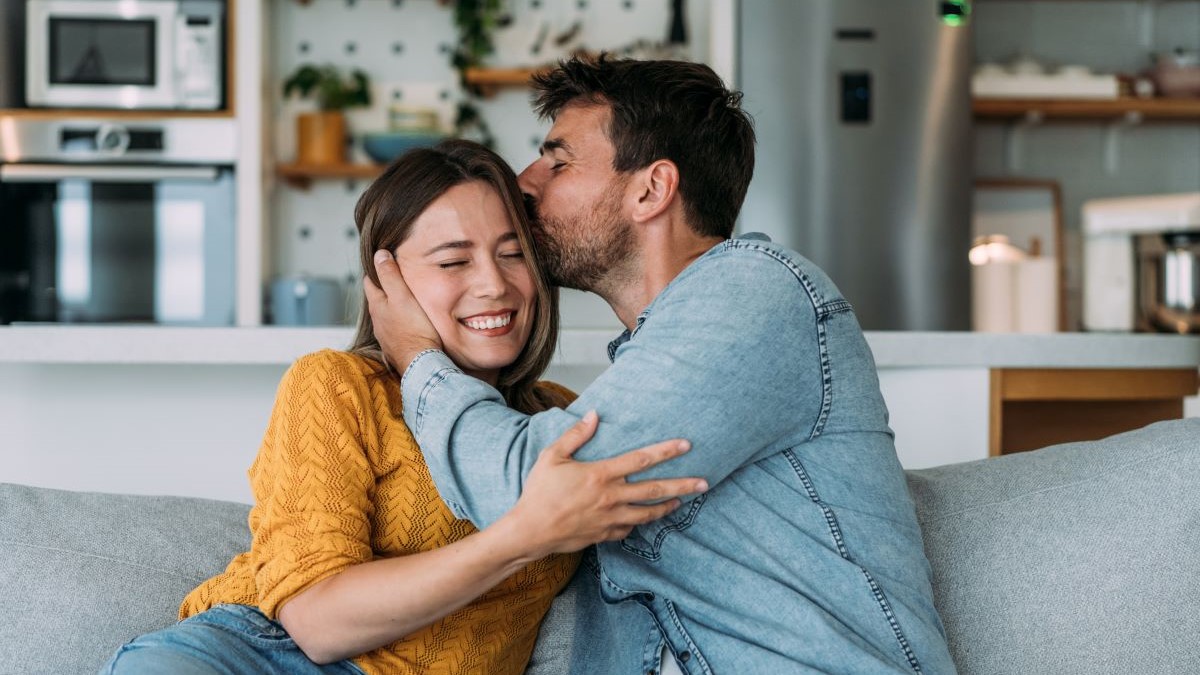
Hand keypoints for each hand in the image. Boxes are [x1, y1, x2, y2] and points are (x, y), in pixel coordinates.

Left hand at [364, 250, 441, 370]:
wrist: (422, 364)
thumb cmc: (414, 329)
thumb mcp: (402, 296)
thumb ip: (390, 275)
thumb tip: (378, 255)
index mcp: (377, 305)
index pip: (370, 281)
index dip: (375, 270)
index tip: (383, 262)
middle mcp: (377, 321)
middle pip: (377, 299)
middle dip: (384, 288)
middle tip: (396, 278)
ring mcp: (385, 336)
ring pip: (385, 315)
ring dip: (392, 306)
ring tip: (403, 299)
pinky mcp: (395, 347)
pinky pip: (394, 329)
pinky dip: (399, 322)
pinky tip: (409, 323)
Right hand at [505, 411, 707, 558]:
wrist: (530, 532)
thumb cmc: (539, 492)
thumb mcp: (552, 456)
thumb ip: (576, 435)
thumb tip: (594, 414)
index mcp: (601, 475)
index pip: (641, 459)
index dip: (666, 451)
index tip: (686, 445)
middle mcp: (611, 497)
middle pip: (655, 490)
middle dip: (682, 485)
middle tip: (704, 483)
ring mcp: (610, 519)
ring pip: (648, 513)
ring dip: (667, 506)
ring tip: (682, 501)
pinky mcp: (605, 535)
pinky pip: (629, 529)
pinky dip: (639, 522)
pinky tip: (644, 518)